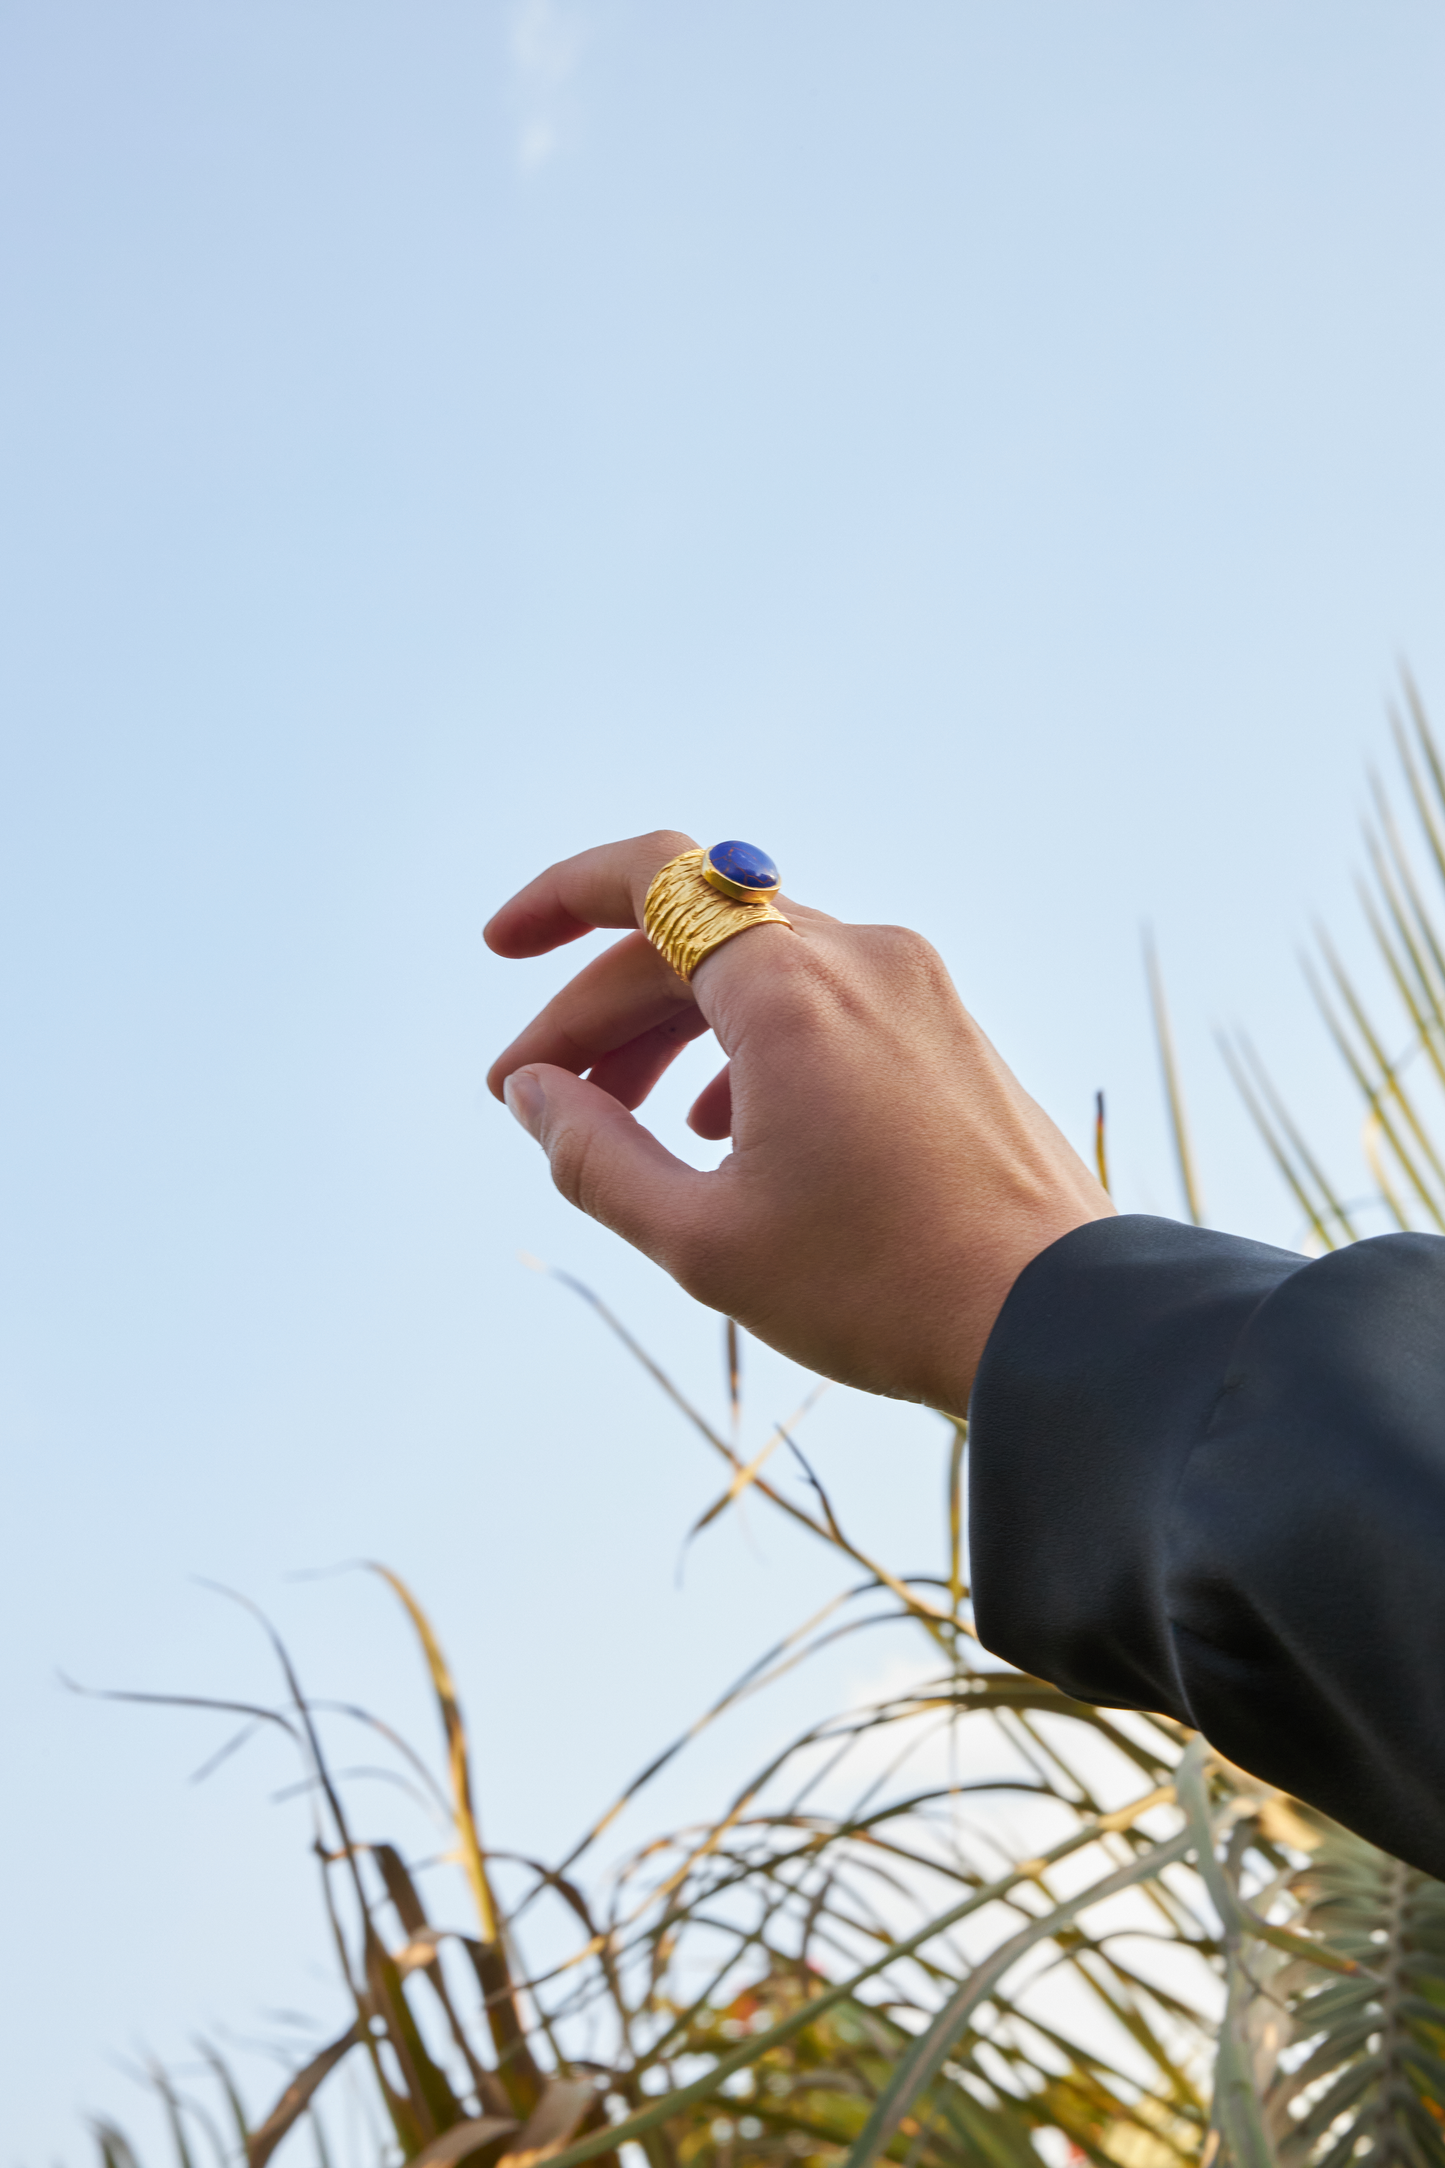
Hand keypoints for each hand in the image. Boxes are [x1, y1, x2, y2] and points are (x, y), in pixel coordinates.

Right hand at [485, 831, 1112, 1415]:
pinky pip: (823, 1004)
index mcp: (790, 989)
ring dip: (671, 1031)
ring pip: (758, 973)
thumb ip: (594, 1155)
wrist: (1056, 1320)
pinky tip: (721, 1128)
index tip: (501, 948)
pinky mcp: (949, 1031)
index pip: (649, 878)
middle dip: (598, 1012)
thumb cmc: (879, 1286)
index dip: (559, 897)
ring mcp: (916, 989)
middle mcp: (859, 957)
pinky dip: (749, 1045)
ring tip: (616, 1117)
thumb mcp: (703, 1239)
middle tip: (531, 1097)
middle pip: (692, 941)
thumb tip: (532, 1094)